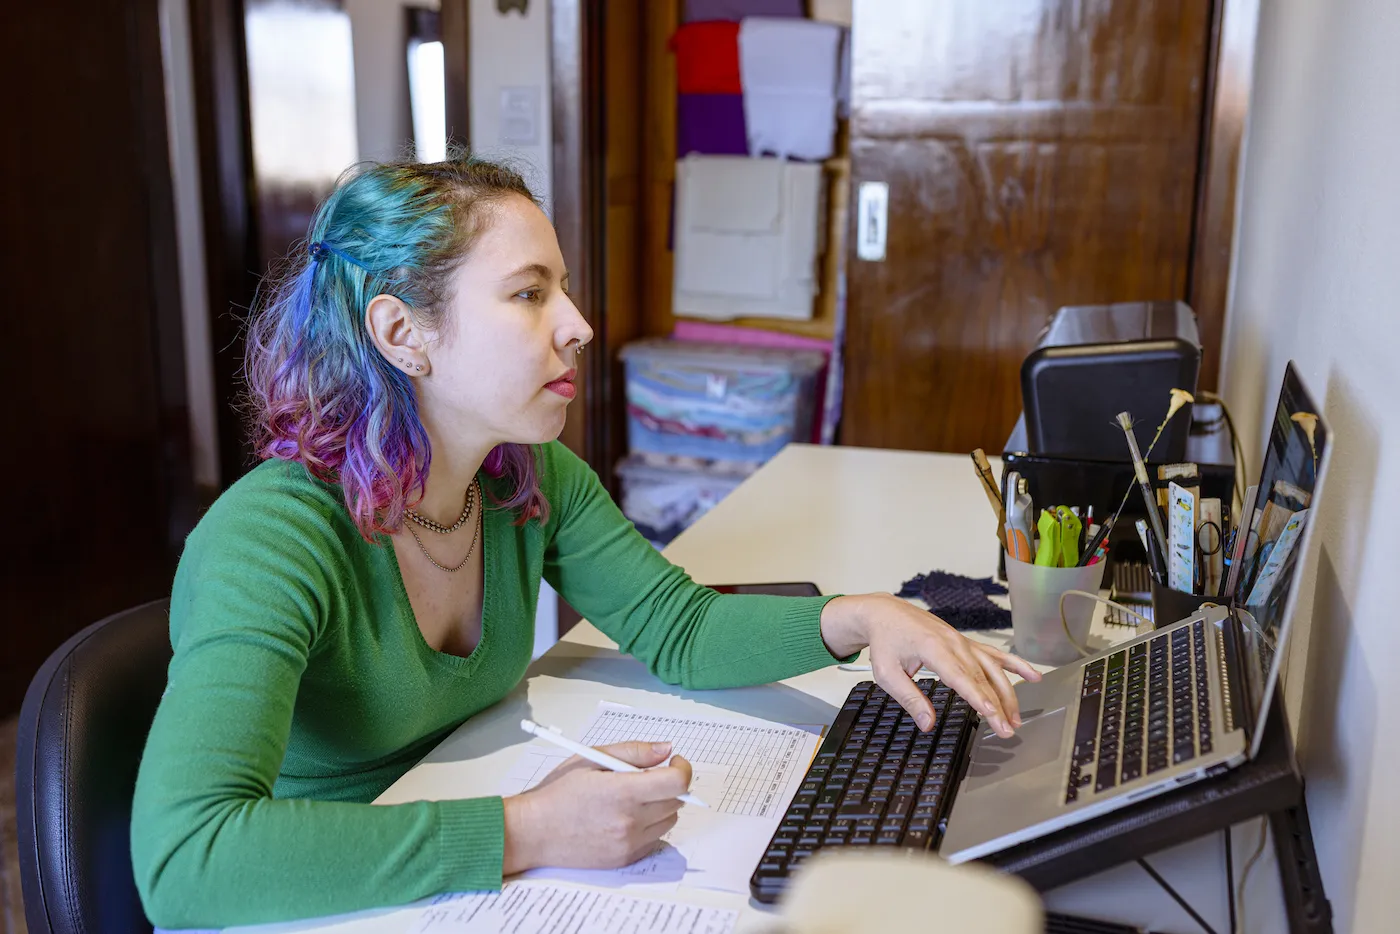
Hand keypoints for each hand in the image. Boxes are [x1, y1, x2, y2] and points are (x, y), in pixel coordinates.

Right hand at [502, 741, 692, 874]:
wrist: (533, 831)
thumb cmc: (557, 792)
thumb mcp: (591, 758)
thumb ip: (634, 752)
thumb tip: (666, 750)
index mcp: (622, 792)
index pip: (677, 782)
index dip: (682, 769)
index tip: (674, 762)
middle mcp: (630, 821)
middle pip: (677, 801)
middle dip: (669, 784)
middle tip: (648, 777)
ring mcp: (629, 843)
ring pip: (669, 820)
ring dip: (661, 805)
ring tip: (633, 798)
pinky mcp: (626, 859)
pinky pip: (655, 839)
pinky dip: (649, 825)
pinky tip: (625, 817)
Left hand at [820, 593, 1040, 737]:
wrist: (885, 612)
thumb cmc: (885, 642)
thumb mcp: (887, 674)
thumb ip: (909, 698)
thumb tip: (927, 723)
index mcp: (932, 647)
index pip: (960, 677)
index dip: (978, 696)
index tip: (992, 714)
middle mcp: (953, 642)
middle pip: (981, 677)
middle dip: (998, 705)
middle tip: (1008, 730)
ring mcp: (962, 640)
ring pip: (992, 668)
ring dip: (1008, 693)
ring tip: (1017, 717)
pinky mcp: (966, 642)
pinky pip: (994, 653)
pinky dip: (1015, 664)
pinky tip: (1033, 675)